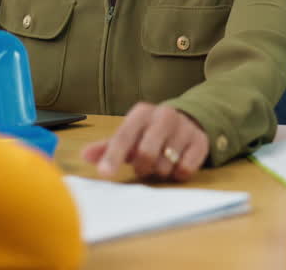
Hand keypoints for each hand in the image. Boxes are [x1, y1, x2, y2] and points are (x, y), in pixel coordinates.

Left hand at [81, 102, 209, 181]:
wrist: (188, 121)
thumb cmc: (150, 132)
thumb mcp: (129, 135)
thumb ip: (107, 147)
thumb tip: (85, 155)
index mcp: (142, 113)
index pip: (124, 137)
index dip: (113, 156)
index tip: (104, 173)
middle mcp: (164, 116)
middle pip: (146, 153)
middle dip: (142, 166)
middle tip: (142, 166)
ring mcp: (184, 128)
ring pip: (166, 164)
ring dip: (160, 171)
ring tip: (161, 162)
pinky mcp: (201, 141)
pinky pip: (185, 169)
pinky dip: (178, 173)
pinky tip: (176, 164)